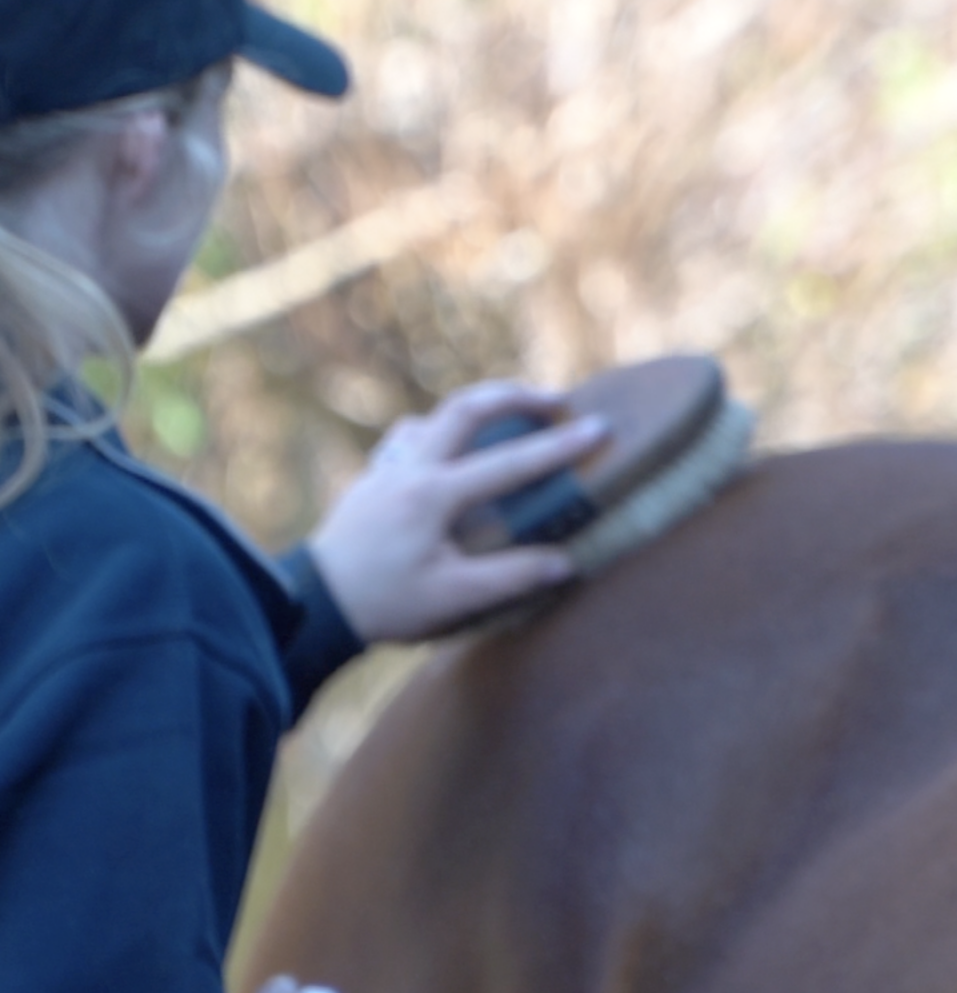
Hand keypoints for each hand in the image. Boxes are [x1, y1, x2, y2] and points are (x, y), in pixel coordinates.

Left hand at [306, 380, 611, 641]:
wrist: (311, 606)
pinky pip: (406, 439)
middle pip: (466, 408)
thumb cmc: (384, 603)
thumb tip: (565, 562)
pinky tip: (445, 450)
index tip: (598, 427)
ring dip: (473, 410)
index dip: (559, 445)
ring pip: (432, 417)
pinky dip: (435, 432)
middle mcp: (410, 469)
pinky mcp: (369, 482)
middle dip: (515, 396)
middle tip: (553, 399)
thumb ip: (512, 577)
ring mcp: (385, 470)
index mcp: (435, 494)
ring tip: (504, 419)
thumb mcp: (453, 598)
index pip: (511, 462)